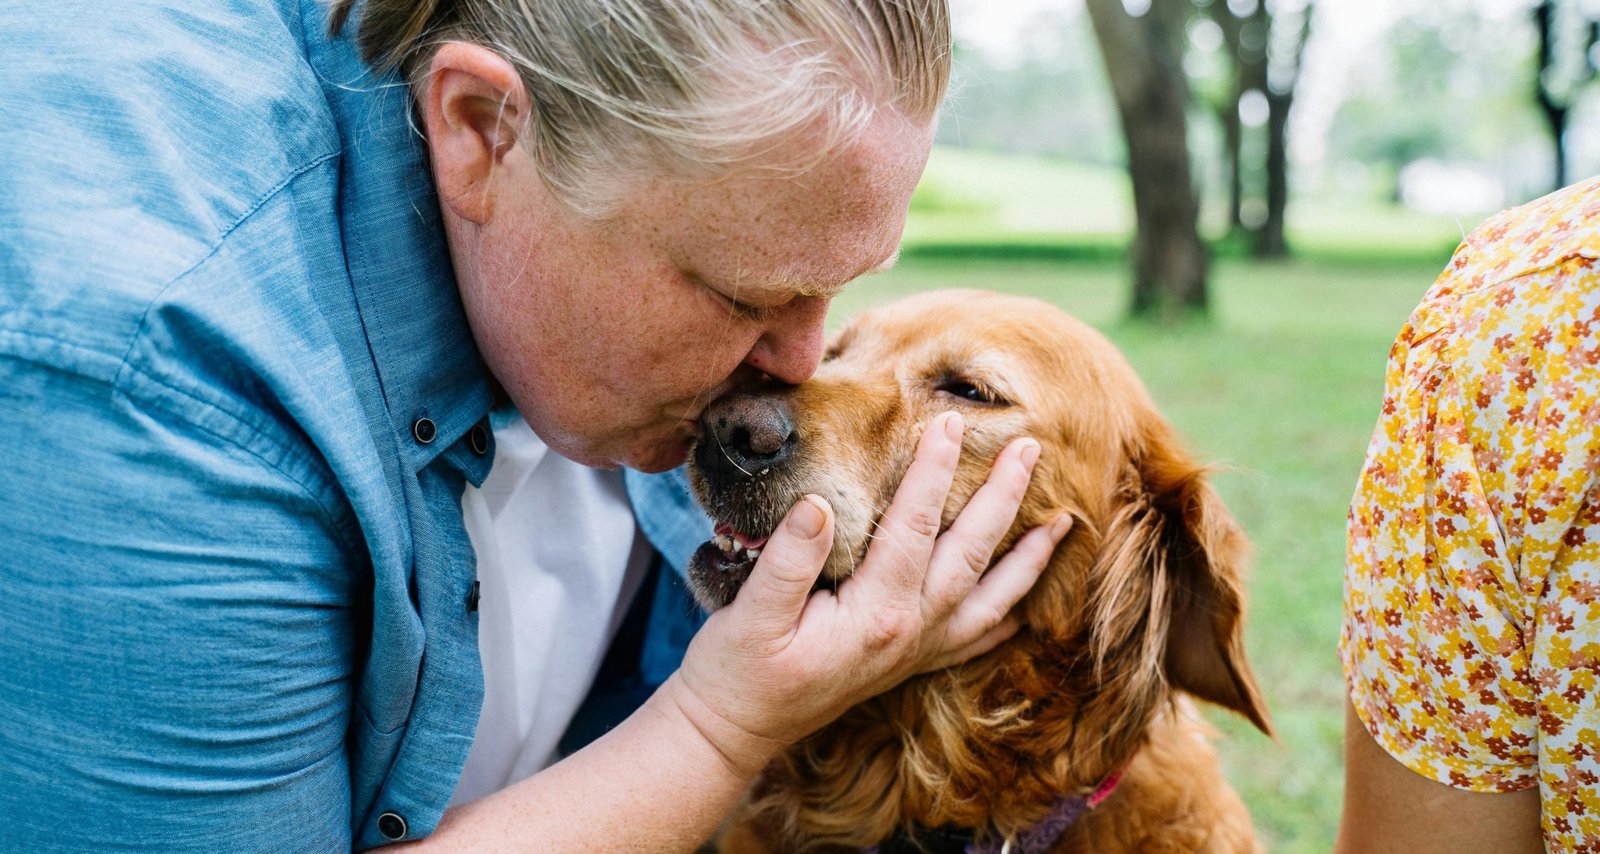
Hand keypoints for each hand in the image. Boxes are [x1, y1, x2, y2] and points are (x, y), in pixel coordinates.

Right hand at [661, 411, 1069, 775]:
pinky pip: (972, 639)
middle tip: (1031, 447)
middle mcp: (908, 633)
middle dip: (1002, 497)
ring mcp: (913, 651)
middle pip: (970, 555)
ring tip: (1063, 521)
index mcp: (874, 614)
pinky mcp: (905, 664)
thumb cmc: (735, 672)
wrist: (731, 733)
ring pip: (988, 598)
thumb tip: (819, 504)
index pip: (914, 527)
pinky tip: (1023, 601)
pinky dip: (1004, 616)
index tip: (947, 422)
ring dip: (1027, 558)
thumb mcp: (747, 614)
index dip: (932, 471)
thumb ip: (787, 562)